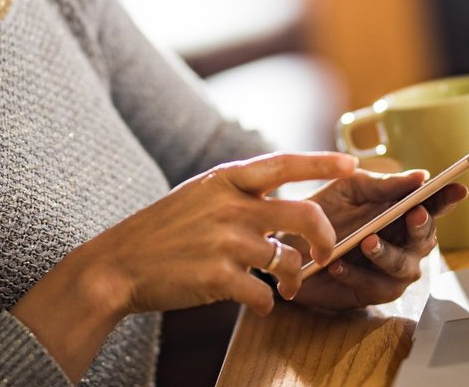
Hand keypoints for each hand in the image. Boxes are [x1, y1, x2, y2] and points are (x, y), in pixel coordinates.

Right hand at [11, 152, 354, 381]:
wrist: (116, 266)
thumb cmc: (160, 232)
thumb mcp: (197, 195)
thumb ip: (238, 193)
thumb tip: (282, 196)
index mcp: (225, 180)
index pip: (284, 163)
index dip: (322, 163)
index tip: (353, 164)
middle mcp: (229, 206)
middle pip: (303, 216)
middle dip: (324, 238)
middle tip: (324, 253)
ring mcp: (224, 242)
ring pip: (286, 261)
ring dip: (292, 280)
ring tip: (286, 288)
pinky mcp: (217, 277)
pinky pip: (263, 295)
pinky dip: (267, 304)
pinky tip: (258, 305)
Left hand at [285, 169, 468, 309]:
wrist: (287, 243)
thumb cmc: (322, 212)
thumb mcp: (349, 189)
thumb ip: (383, 185)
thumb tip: (421, 176)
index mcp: (401, 213)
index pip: (432, 206)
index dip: (447, 199)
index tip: (459, 189)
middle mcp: (402, 243)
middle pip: (426, 239)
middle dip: (422, 226)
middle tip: (413, 213)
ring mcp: (389, 270)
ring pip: (405, 268)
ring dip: (388, 255)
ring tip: (367, 242)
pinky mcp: (370, 293)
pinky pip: (375, 288)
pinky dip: (357, 275)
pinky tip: (338, 265)